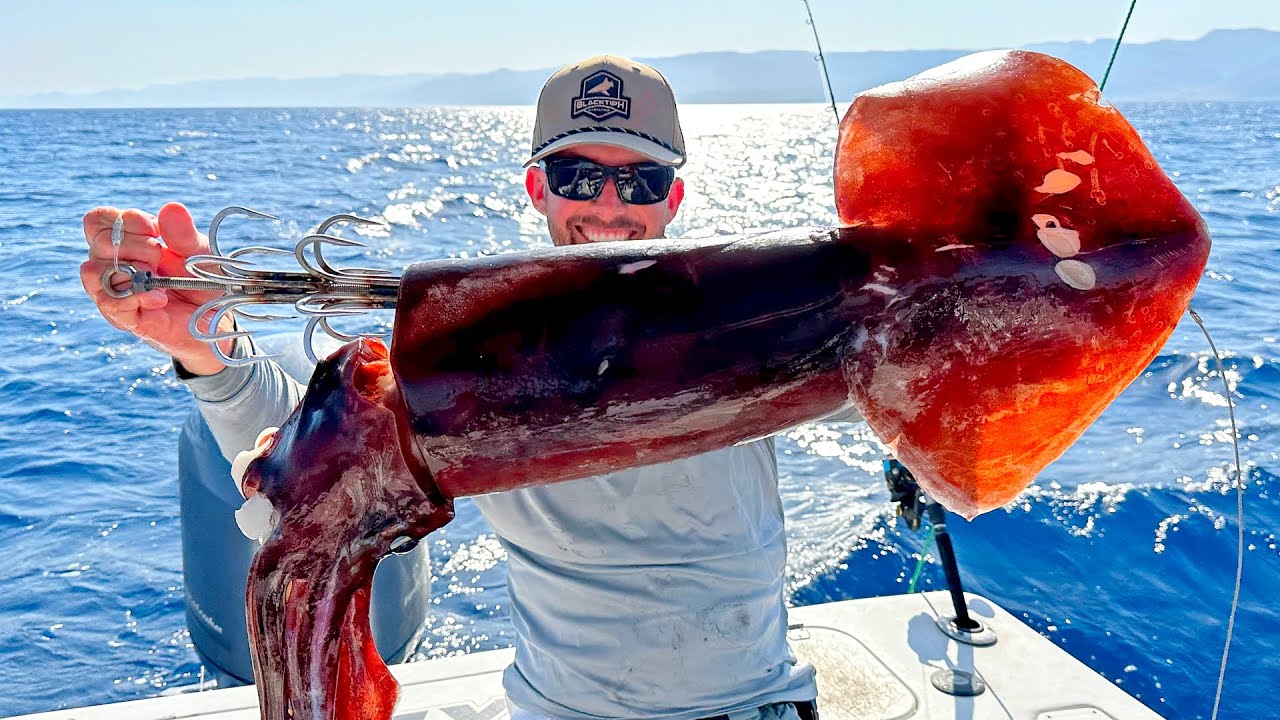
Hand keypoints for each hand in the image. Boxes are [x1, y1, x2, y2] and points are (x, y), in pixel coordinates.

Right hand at [79, 202, 233, 375]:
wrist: (219, 319)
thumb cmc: (202, 281)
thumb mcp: (198, 252)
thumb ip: (184, 233)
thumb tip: (172, 208)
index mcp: (125, 245)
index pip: (97, 221)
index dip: (123, 219)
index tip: (155, 229)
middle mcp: (113, 268)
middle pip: (98, 242)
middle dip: (136, 243)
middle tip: (161, 256)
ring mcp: (117, 294)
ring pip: (93, 271)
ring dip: (130, 267)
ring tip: (158, 276)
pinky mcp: (128, 320)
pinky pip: (112, 303)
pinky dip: (137, 295)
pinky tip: (161, 296)